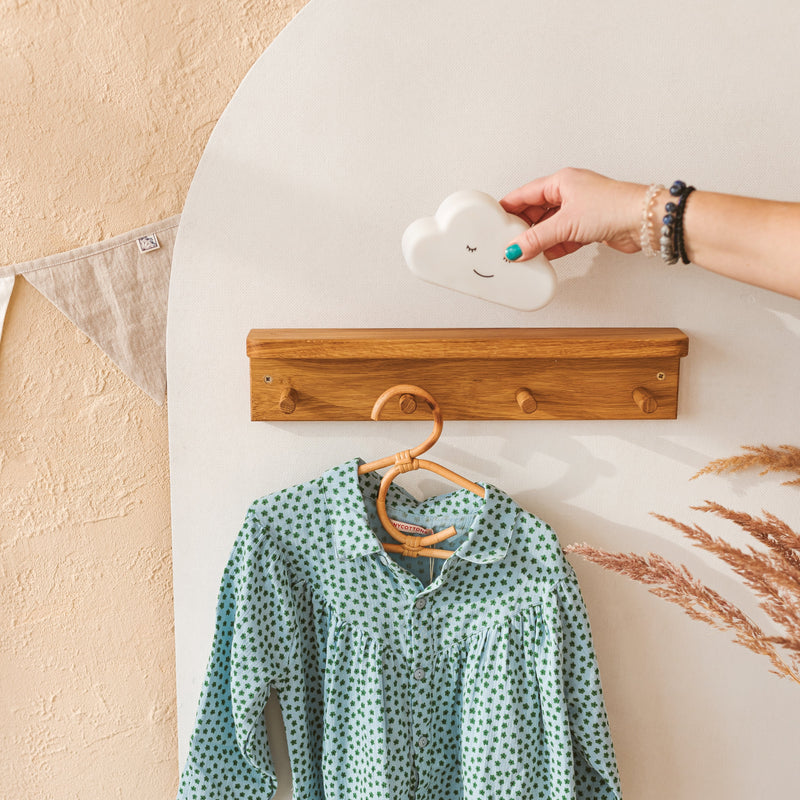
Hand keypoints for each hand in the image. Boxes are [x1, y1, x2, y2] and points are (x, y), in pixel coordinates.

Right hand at [500, 168, 644, 260]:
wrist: (644, 221)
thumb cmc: (614, 206)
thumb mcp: (566, 223)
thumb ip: (537, 239)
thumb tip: (517, 249)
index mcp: (562, 181)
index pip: (525, 194)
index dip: (508, 207)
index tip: (494, 219)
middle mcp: (570, 193)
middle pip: (536, 211)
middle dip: (523, 228)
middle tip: (507, 241)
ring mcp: (580, 211)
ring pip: (550, 226)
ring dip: (538, 240)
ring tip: (523, 252)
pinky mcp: (589, 227)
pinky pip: (563, 238)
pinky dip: (553, 247)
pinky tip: (544, 256)